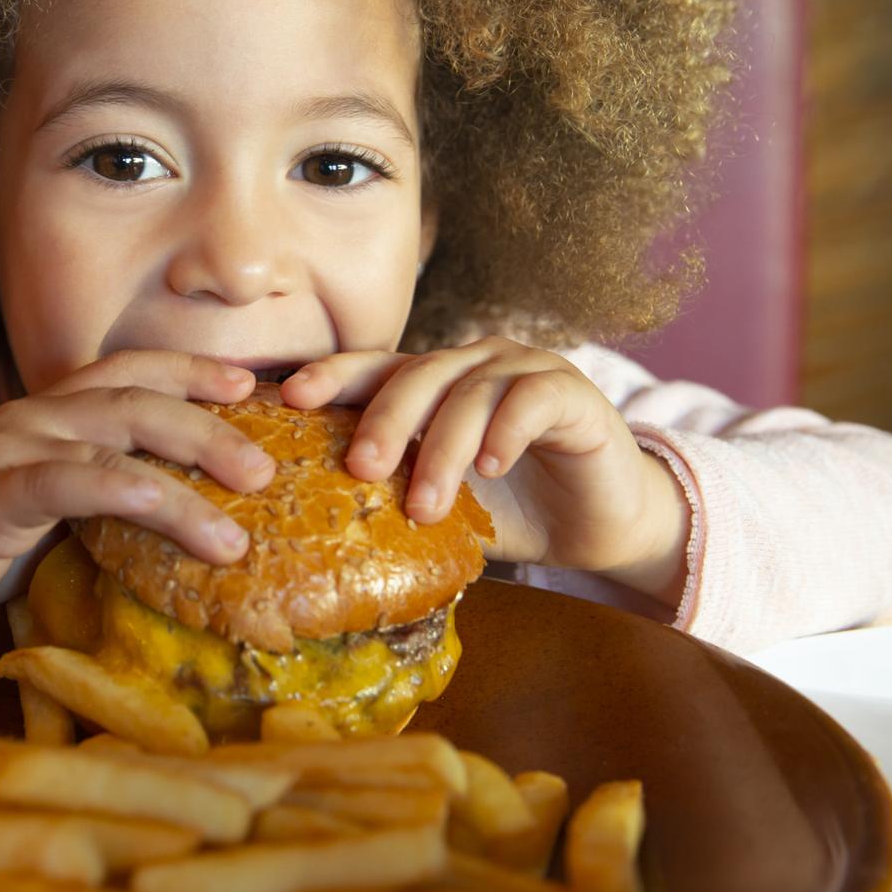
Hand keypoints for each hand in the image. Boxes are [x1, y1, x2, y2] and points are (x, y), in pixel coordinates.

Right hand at [0, 352, 274, 650]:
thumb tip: (166, 526)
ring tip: (248, 502)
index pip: (131, 373)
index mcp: (45, 416)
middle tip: (271, 462)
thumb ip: (90, 505)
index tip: (253, 385)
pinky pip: (72, 480)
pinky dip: (131, 490)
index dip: (193, 371)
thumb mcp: (36, 520)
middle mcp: (33, 417)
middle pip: (140, 396)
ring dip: (192, 458)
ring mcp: (10, 448)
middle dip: (213, 420)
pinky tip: (177, 511)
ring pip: (118, 431)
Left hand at [279, 338, 689, 604]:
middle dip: (383, 421)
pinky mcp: (571, 392)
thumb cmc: (513, 511)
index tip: (290, 398)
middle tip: (361, 469)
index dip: (334, 376)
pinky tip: (491, 467)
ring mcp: (524, 370)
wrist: (600, 525)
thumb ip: (395, 498)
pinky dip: (506, 431)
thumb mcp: (443, 505)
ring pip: (470, 392)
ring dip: (444, 448)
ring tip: (427, 505)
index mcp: (434, 384)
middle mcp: (474, 364)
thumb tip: (317, 527)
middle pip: (416, 374)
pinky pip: (531, 399)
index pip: (375, 368)